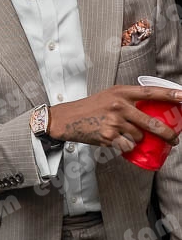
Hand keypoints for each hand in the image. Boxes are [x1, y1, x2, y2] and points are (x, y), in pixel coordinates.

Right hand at [48, 85, 181, 152]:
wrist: (68, 118)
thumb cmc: (90, 107)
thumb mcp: (110, 96)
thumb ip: (129, 100)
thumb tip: (151, 111)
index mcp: (122, 92)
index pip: (151, 92)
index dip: (169, 94)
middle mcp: (119, 106)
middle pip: (151, 122)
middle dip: (166, 133)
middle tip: (173, 139)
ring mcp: (114, 122)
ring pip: (139, 136)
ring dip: (138, 140)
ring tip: (126, 135)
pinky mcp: (108, 136)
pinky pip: (127, 146)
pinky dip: (127, 147)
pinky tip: (119, 142)